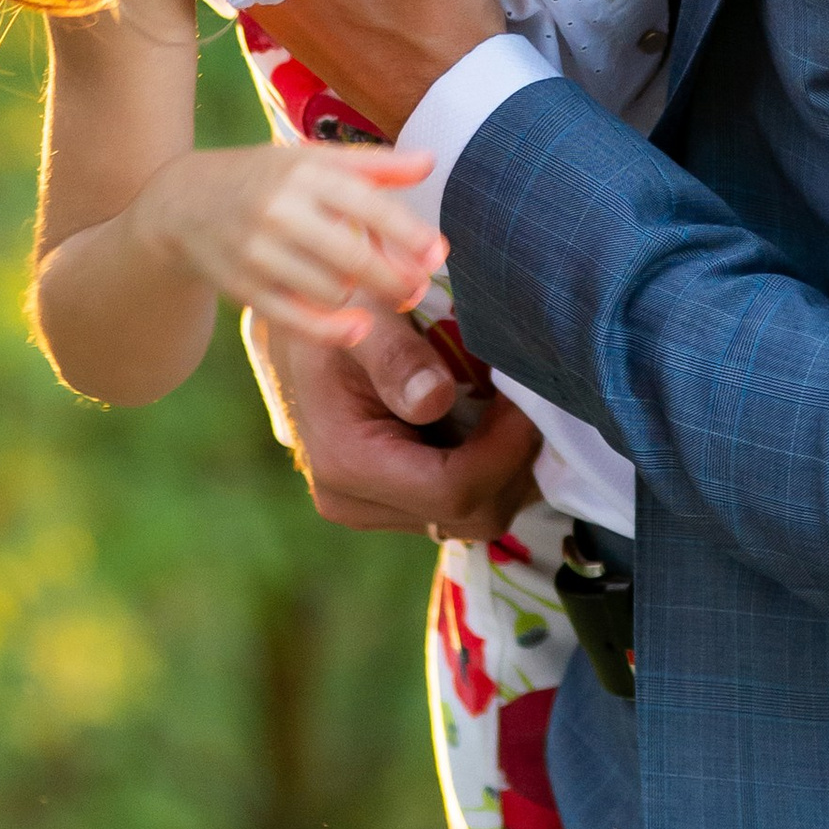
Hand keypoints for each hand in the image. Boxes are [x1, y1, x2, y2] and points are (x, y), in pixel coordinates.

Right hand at [151, 143, 444, 342]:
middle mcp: (280, 210)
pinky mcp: (244, 289)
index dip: (409, 233)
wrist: (182, 204)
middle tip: (417, 289)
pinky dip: (332, 330)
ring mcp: (259, 253)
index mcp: (304, 171)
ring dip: (360, 296)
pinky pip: (297, 320)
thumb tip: (430, 163)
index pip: (368, 205)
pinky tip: (358, 327)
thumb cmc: (265, 178)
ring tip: (368, 287)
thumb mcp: (313, 160)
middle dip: (396, 280)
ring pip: (330, 291)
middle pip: (354, 258)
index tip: (438, 253)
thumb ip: (374, 165)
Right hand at [245, 308, 540, 540]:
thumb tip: (436, 399)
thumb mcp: (364, 315)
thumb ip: (395, 356)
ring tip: (511, 405)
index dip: (507, 450)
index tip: (529, 400)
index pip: (454, 491)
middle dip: (515, 459)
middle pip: (473, 514)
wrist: (298, 327)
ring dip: (507, 465)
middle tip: (528, 399)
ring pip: (475, 517)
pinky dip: (491, 469)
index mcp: (346, 463)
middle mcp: (354, 502)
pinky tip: (492, 421)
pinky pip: (462, 506)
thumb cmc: (338, 311)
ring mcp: (371, 509)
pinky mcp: (388, 504)